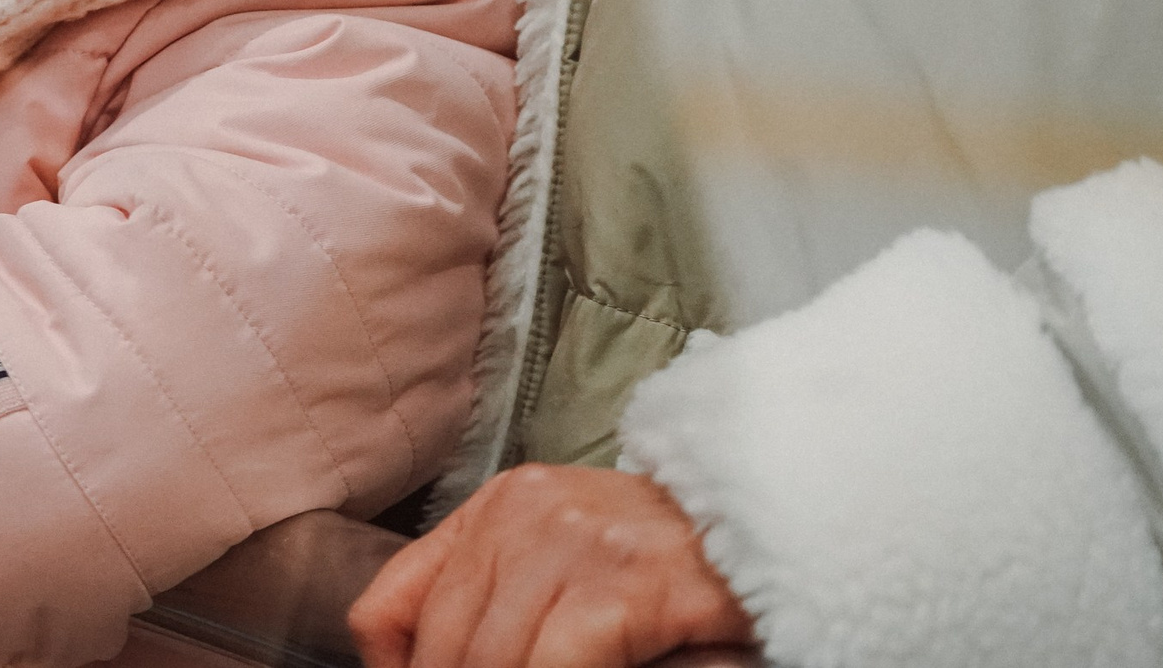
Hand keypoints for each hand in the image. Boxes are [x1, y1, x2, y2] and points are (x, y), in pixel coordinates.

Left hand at [347, 466, 754, 667]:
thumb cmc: (664, 573)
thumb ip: (486, 604)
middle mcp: (523, 512)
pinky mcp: (628, 582)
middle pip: (444, 643)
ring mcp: (575, 542)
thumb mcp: (556, 573)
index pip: (387, 605)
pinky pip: (559, 661)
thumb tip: (401, 664)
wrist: (775, 536)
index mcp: (493, 509)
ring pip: (493, 657)